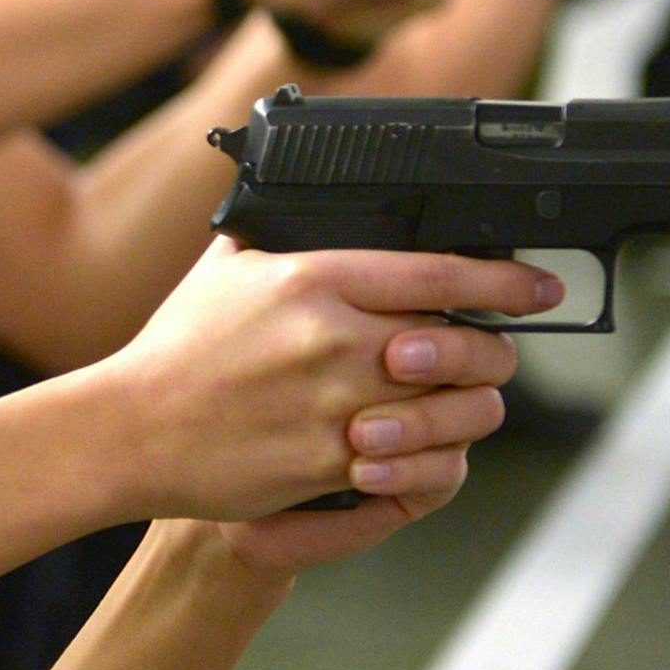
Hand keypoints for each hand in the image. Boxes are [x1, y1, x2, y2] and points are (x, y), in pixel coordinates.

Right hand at [111, 238, 552, 563]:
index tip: (538, 287)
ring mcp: (336, 405)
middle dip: (493, 352)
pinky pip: (411, 462)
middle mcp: (334, 339)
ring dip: (465, 409)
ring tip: (459, 403)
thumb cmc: (174, 351)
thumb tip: (304, 206)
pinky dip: (423, 457)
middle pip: (463, 345)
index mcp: (313, 280)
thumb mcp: (224, 271)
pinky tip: (411, 446)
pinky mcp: (329, 463)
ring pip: (448, 408)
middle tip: (495, 352)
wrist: (130, 429)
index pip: (439, 273)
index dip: (506, 281)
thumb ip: (278, 238)